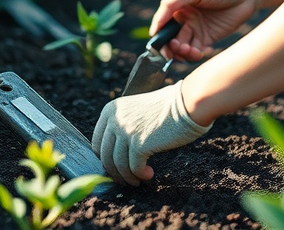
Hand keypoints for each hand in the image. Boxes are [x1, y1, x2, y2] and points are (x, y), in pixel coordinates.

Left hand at [92, 81, 210, 184]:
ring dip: (128, 177)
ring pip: (118, 165)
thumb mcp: (135, 111)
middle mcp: (114, 119)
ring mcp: (125, 131)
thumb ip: (122, 126)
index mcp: (110, 110)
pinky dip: (140, 175)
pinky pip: (134, 167)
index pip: (97, 142)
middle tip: (126, 180)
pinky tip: (149, 174)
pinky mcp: (139, 143)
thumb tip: (115, 156)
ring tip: (138, 180)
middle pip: (105, 156)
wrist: (186, 104)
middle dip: (115, 172)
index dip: (105, 159)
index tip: (114, 168)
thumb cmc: (166, 108)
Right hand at [151, 0, 260, 61]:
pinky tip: (204, 51)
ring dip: (184, 53)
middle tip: (180, 50)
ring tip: (194, 52)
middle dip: (172, 48)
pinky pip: (196, 51)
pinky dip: (196, 54)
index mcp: (178, 5)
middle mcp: (185, 18)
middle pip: (171, 38)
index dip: (159, 35)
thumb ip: (174, 3)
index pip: (162, 23)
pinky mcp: (208, 38)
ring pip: (182, 47)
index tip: (160, 45)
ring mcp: (196, 28)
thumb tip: (156, 23)